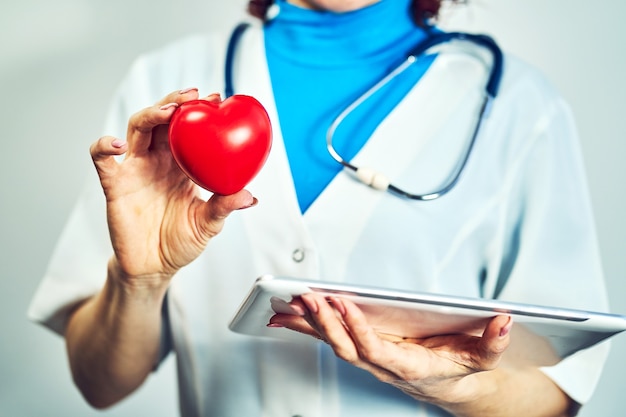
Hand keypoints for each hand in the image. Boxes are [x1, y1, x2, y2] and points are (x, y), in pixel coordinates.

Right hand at [89, 89, 256, 284]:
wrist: (154, 268)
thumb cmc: (181, 242)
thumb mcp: (208, 224)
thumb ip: (225, 207)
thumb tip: (251, 196)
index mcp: (182, 165)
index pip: (189, 130)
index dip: (200, 112)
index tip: (219, 99)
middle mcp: (158, 161)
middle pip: (162, 120)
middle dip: (176, 102)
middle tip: (194, 96)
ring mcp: (135, 170)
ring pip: (137, 129)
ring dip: (151, 114)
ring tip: (168, 110)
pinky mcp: (115, 185)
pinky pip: (102, 160)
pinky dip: (104, 146)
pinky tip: (117, 144)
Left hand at [269, 293, 511, 405]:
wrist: (449, 387)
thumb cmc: (459, 370)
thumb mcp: (482, 358)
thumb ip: (492, 343)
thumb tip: (504, 322)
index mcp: (408, 367)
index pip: (377, 350)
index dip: (359, 330)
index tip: (345, 305)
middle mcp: (383, 364)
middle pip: (347, 347)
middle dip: (326, 323)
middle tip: (309, 297)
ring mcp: (370, 358)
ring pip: (335, 343)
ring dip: (312, 324)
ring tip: (291, 302)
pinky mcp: (364, 348)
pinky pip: (333, 338)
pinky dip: (310, 326)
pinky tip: (293, 315)